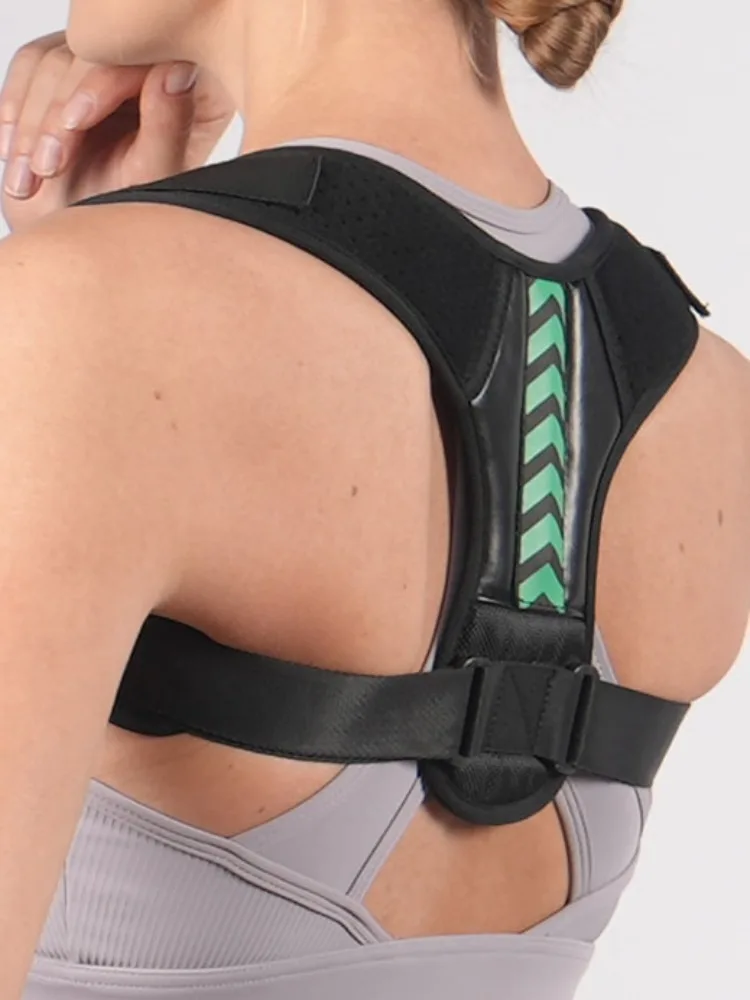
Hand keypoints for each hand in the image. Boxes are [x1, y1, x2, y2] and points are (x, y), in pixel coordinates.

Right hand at [0, 32, 235, 232]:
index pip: (143, 57)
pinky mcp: (66, 66)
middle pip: (90, 54)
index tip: (73, 124)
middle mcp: (149, 68)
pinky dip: (15, 109)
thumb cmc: (125, 214)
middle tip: (48, 166)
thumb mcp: (152, 178)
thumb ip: (169, 128)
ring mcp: (105, 64)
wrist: (79, 230)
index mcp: (191, 90)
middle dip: (57, 113)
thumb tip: (177, 72)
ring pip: (52, 59)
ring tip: (31, 177)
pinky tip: (15, 154)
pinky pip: (29, 64)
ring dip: (31, 121)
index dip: (100, 83)